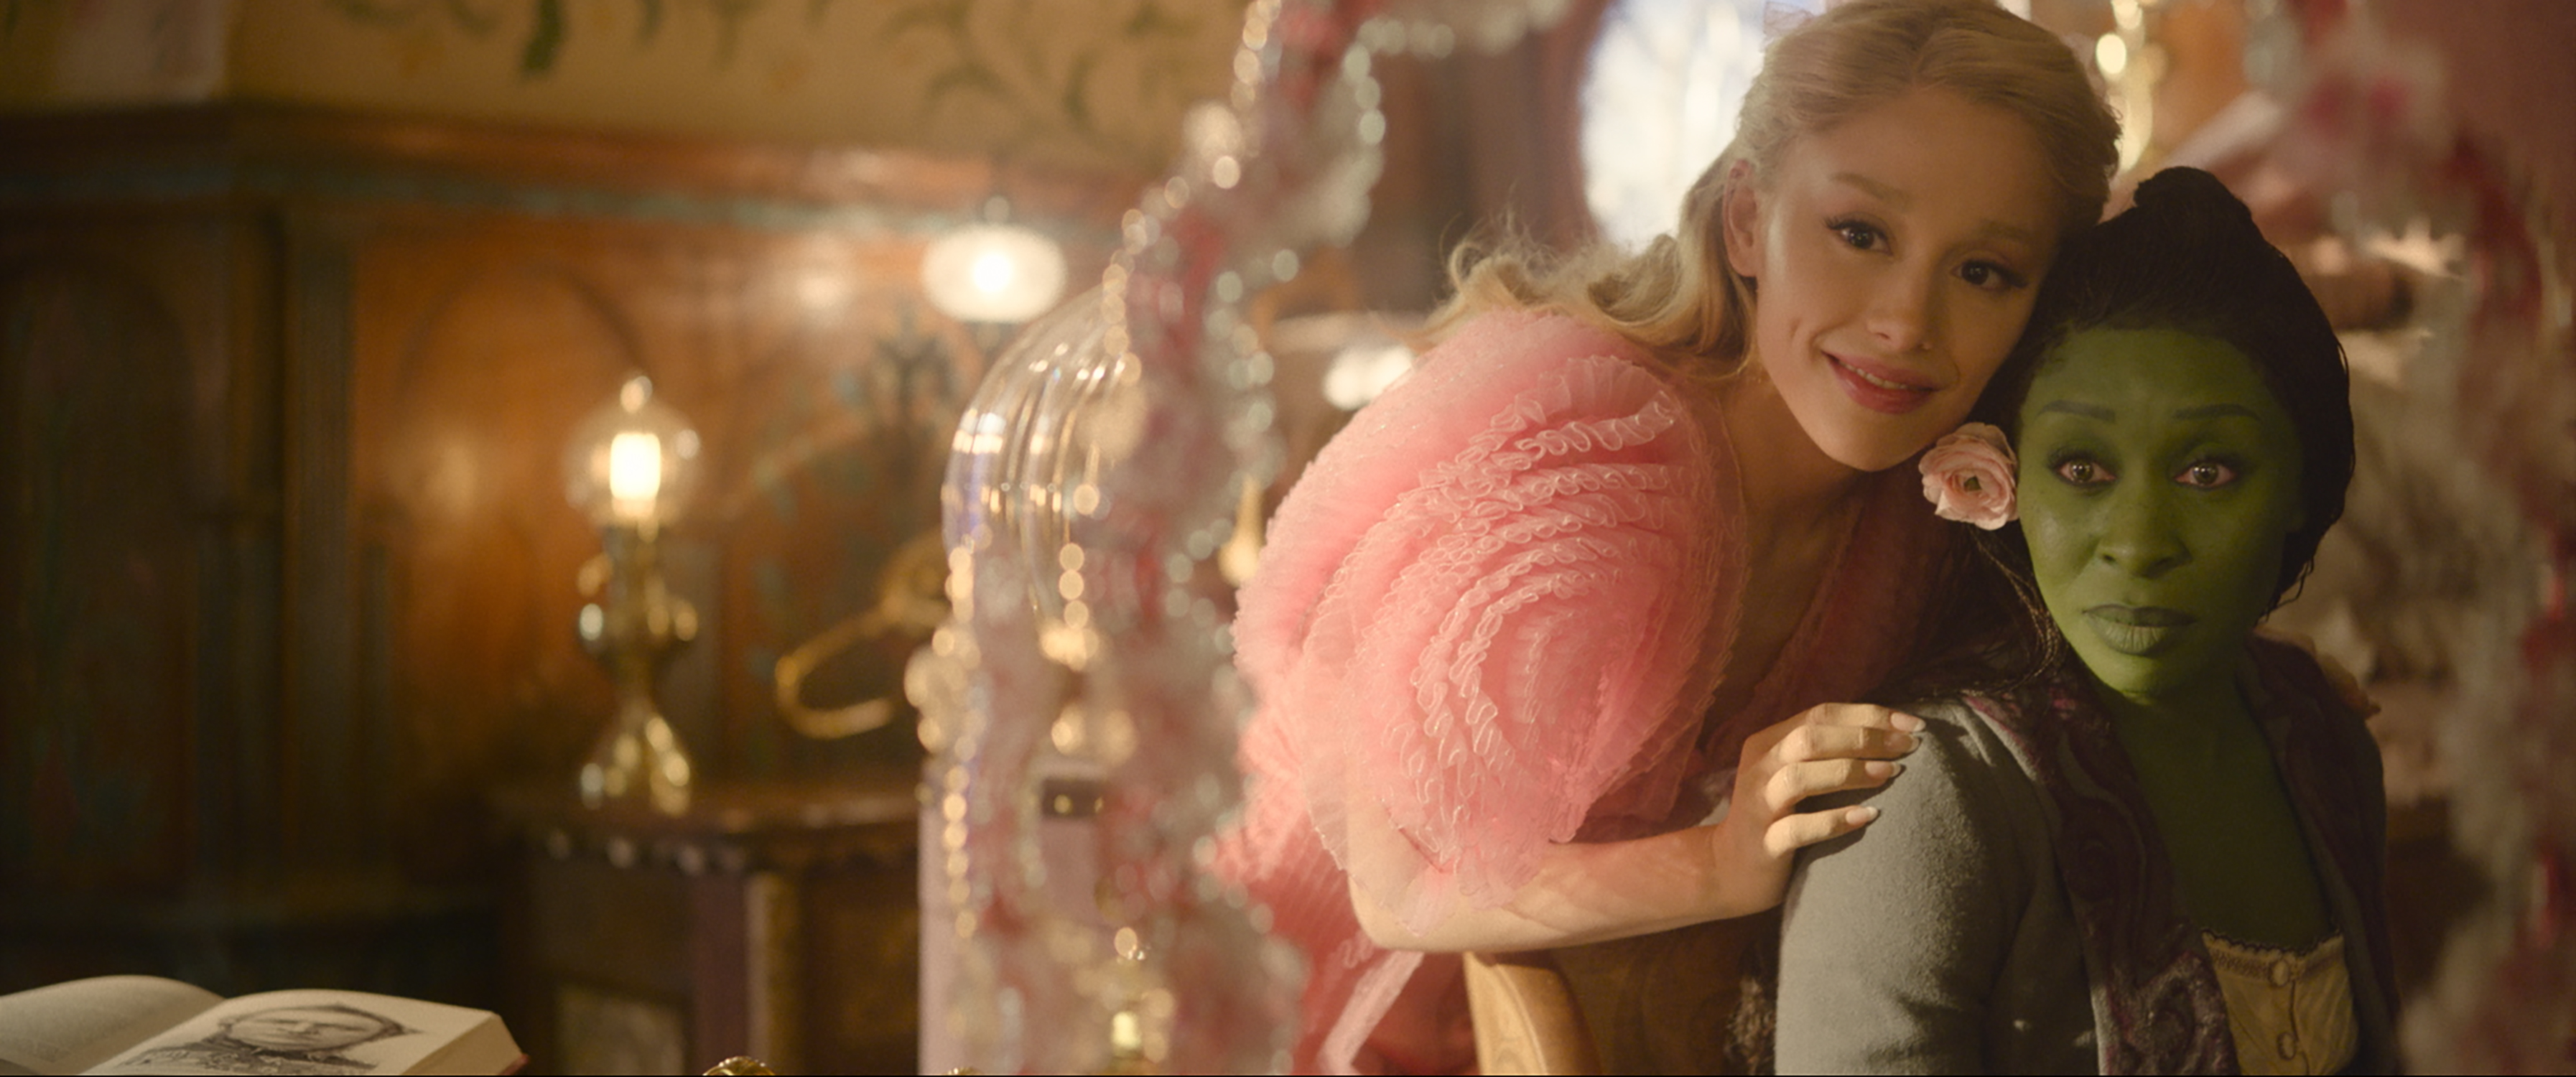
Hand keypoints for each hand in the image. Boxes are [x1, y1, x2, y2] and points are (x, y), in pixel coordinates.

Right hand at [1707, 702, 1921, 915]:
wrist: (1729, 869)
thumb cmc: (1777, 816)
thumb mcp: (1791, 773)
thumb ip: (1824, 752)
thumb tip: (1890, 733)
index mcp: (1768, 742)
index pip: (1820, 713)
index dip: (1869, 715)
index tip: (1913, 724)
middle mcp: (1759, 767)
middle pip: (1810, 737)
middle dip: (1865, 738)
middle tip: (1909, 748)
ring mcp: (1758, 805)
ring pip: (1800, 777)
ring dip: (1850, 772)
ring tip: (1892, 773)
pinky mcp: (1764, 843)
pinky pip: (1798, 828)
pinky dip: (1835, 820)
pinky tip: (1869, 816)